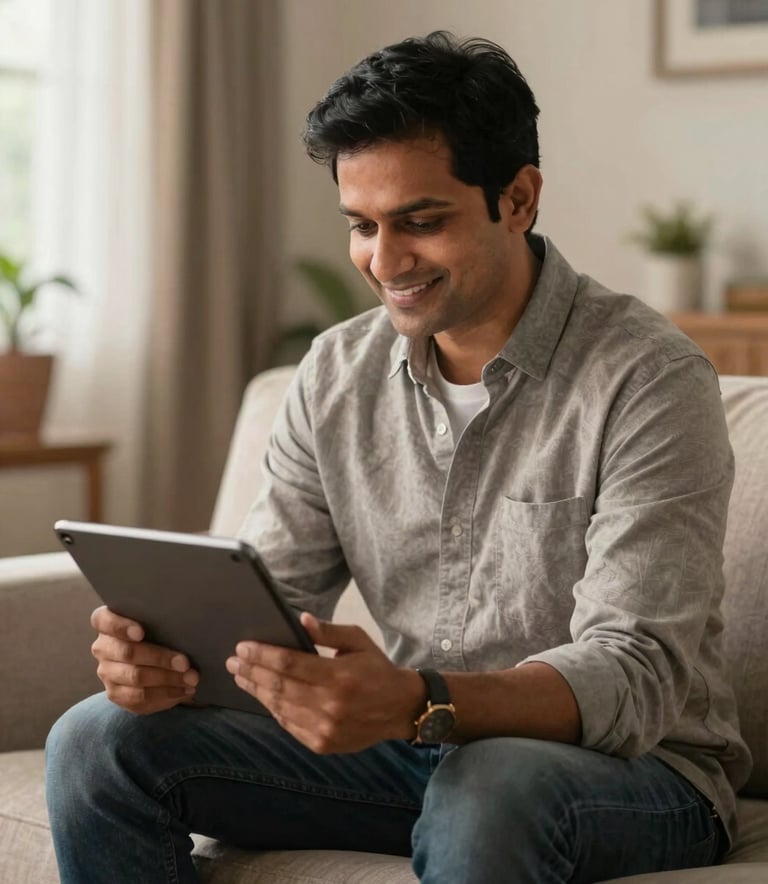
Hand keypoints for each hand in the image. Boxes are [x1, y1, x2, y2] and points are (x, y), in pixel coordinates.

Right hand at [90, 605, 199, 713]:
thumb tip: (188, 626)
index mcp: (107, 623)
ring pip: (136, 677)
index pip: (104, 620)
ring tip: (191, 679)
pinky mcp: (116, 694)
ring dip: (168, 679)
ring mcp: (107, 672)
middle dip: (160, 658)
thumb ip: (162, 620)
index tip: (141, 633)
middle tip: (185, 663)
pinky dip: (166, 694)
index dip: (121, 627)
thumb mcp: (157, 622)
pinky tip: (183, 690)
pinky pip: (140, 697)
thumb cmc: (157, 632)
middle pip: (128, 652)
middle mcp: (103, 647)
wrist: (152, 660)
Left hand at [226, 612, 423, 753]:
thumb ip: (329, 631)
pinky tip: (263, 696)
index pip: (289, 664)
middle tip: (234, 661)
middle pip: (278, 686)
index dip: (262, 655)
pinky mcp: (321, 743)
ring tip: (242, 677)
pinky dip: (273, 709)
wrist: (400, 709)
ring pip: (279, 707)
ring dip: (256, 691)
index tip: (243, 647)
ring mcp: (324, 728)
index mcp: (338, 676)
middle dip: (251, 672)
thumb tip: (301, 621)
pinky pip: (288, 725)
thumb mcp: (358, 641)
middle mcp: (329, 705)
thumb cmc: (377, 670)